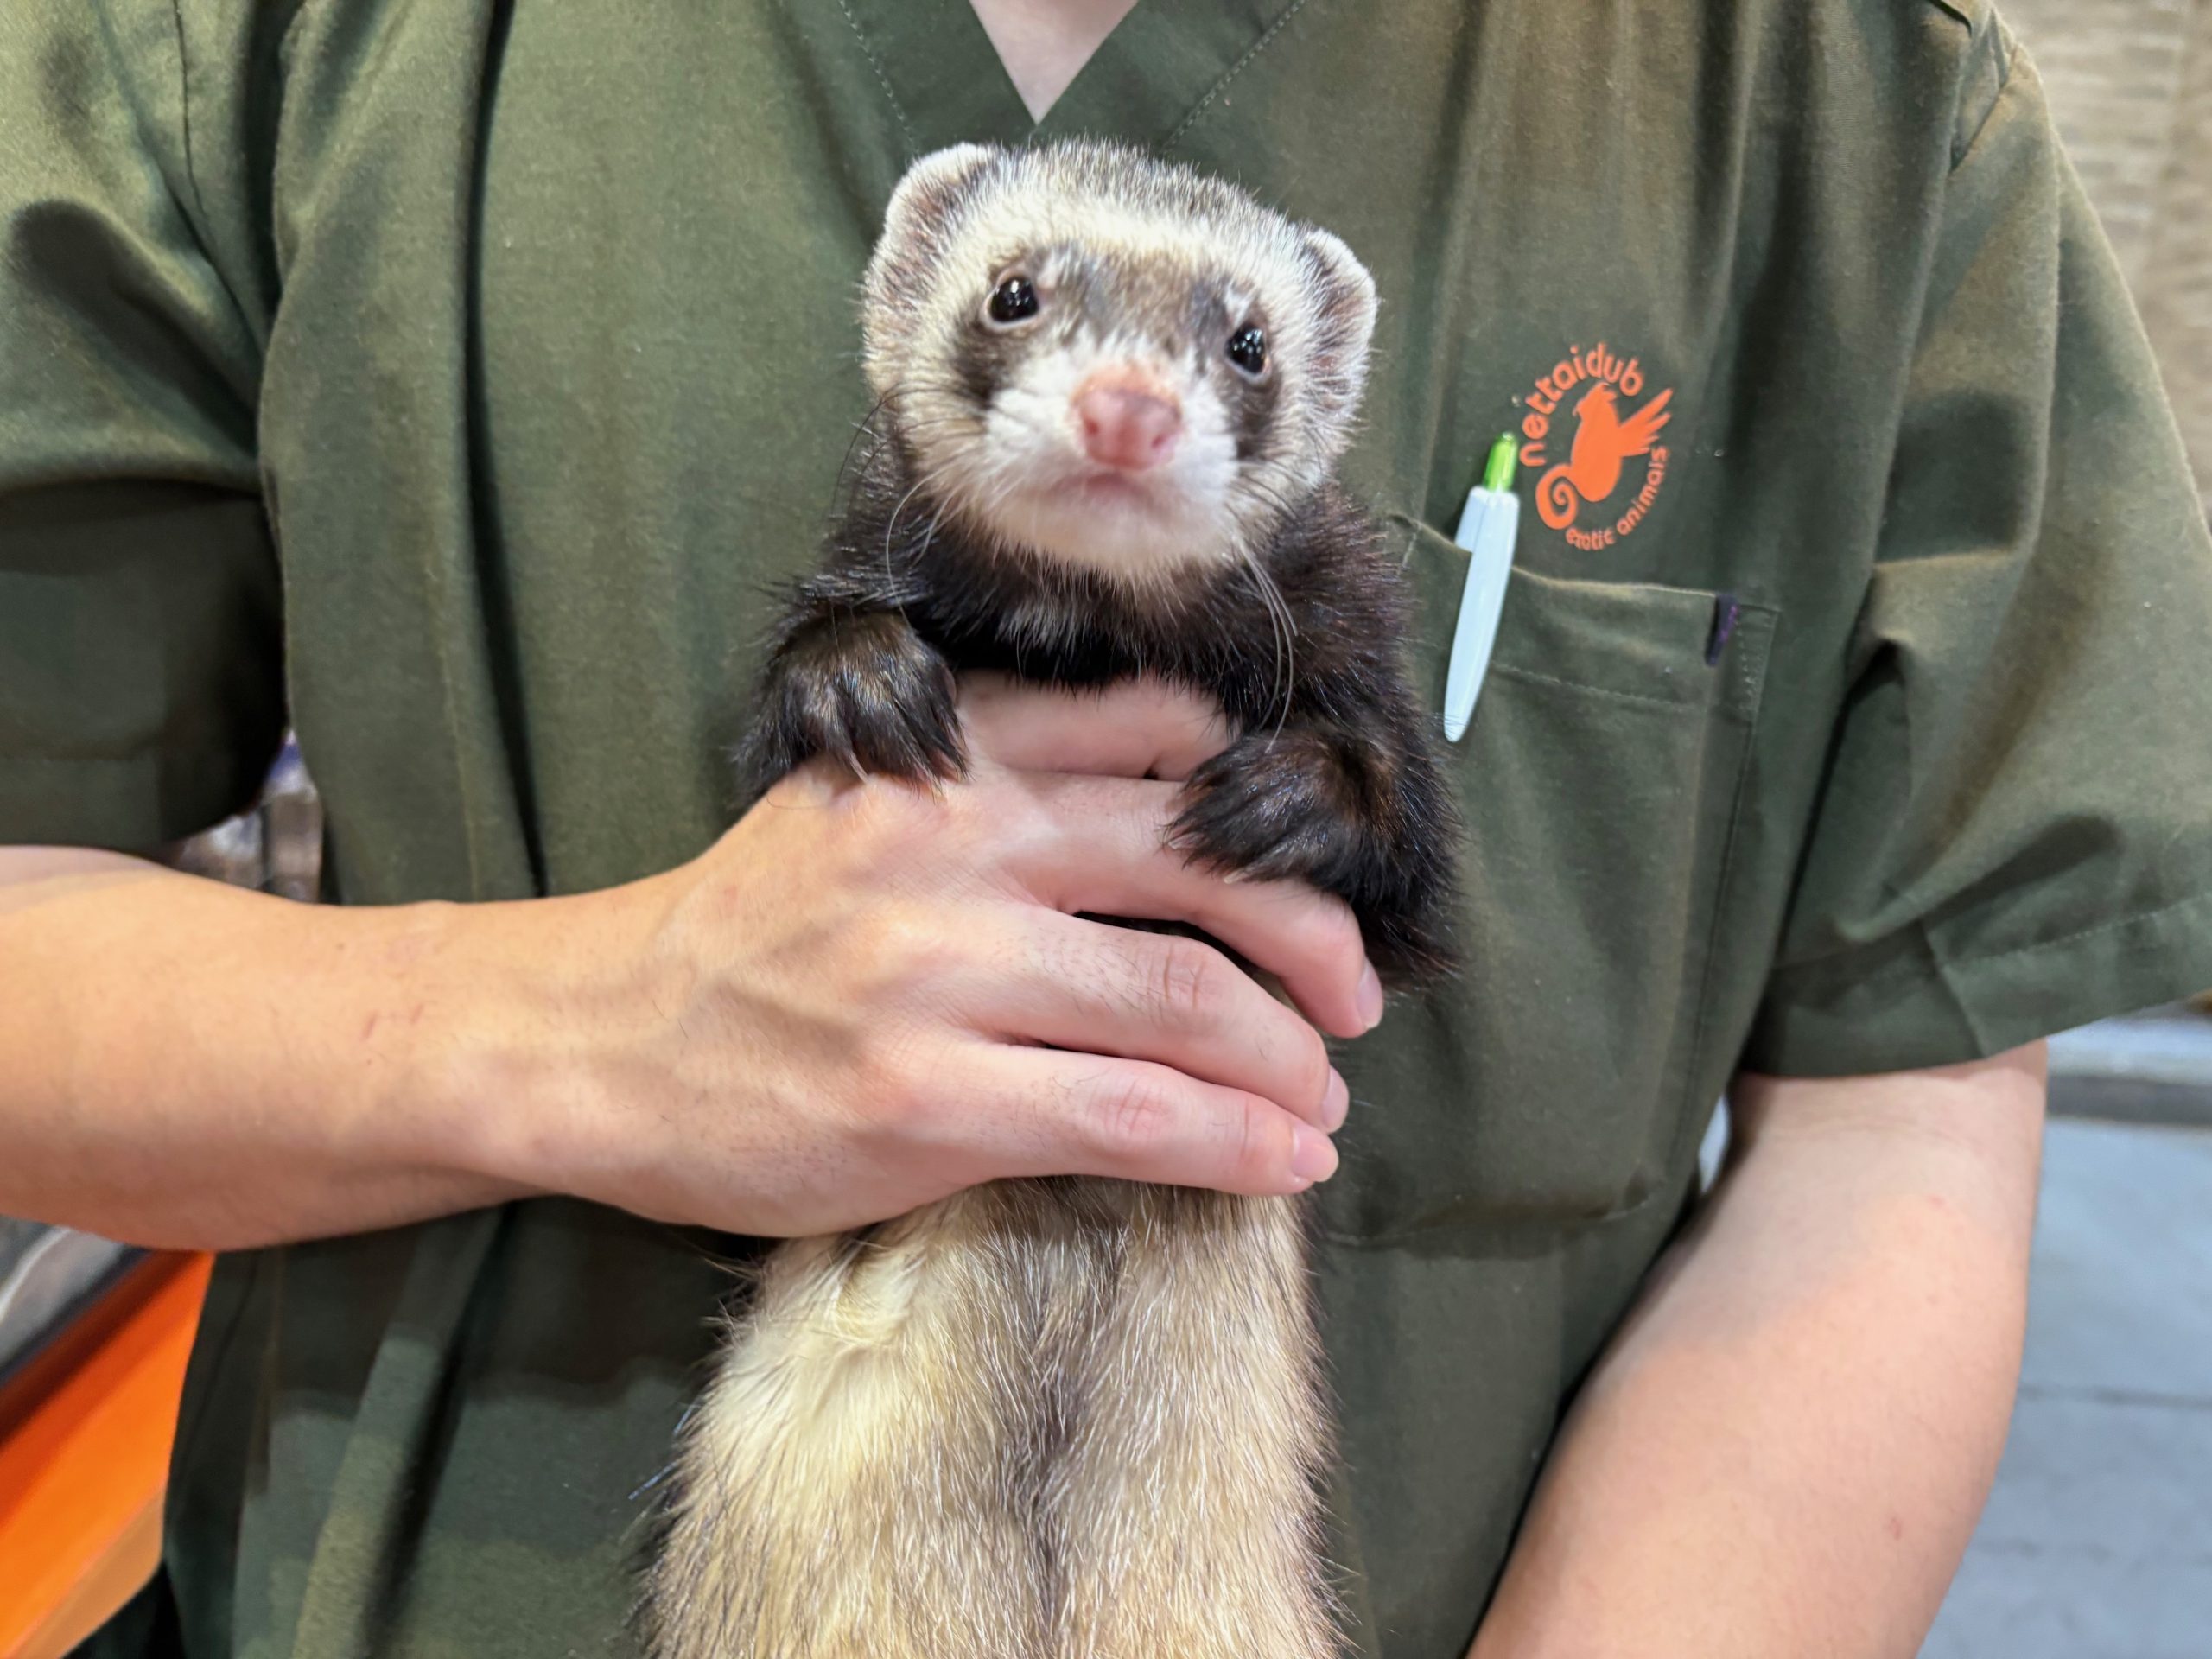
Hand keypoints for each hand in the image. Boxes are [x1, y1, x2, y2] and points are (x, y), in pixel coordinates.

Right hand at [466, 677, 1383, 1236]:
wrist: (598, 1042)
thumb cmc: (747, 931)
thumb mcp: (861, 803)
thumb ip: (996, 787)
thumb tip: (1175, 827)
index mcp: (947, 758)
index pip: (1154, 733)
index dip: (1257, 803)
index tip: (1300, 869)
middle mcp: (953, 844)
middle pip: (1199, 866)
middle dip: (1308, 939)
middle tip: (1352, 1000)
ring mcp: (939, 974)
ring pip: (1183, 1001)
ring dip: (1287, 1060)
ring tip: (1323, 1103)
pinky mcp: (924, 1102)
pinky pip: (1130, 1117)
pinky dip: (1232, 1141)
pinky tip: (1278, 1162)